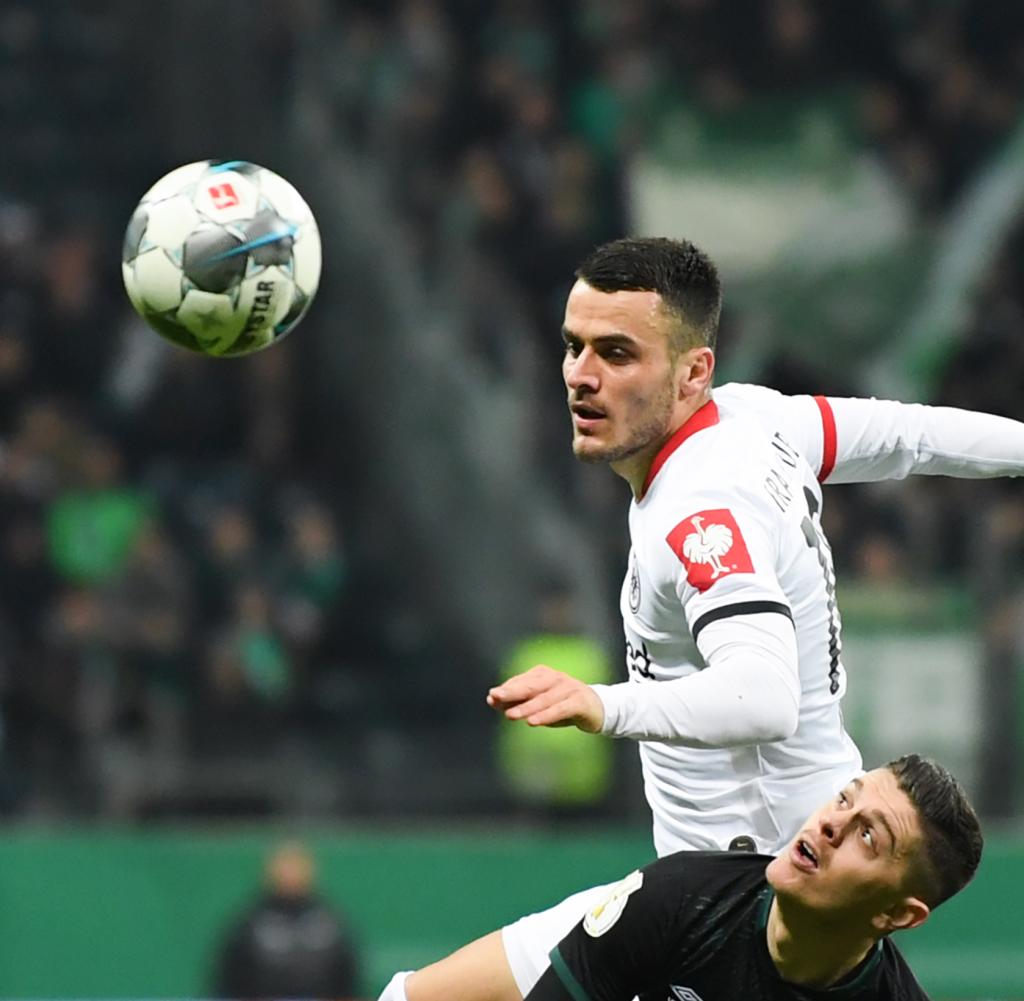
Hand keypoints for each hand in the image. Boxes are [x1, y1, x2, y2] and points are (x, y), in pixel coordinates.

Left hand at [486, 665, 604, 732]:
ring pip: (543, 698)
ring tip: (510, 715)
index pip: (521, 681)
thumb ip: (517, 702)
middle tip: (495, 697)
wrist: (597, 709)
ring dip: (526, 707)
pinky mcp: (579, 701)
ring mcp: (568, 688)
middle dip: (511, 692)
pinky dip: (546, 715)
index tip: (491, 698)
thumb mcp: (539, 705)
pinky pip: (560, 709)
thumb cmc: (562, 705)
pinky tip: (533, 722)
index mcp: (543, 674)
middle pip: (530, 685)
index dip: (506, 689)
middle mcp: (555, 678)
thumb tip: (492, 700)